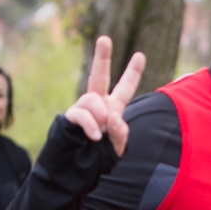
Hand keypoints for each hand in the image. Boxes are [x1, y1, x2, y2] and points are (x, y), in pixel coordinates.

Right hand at [65, 35, 145, 156]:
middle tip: (104, 39)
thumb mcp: (117, 148)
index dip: (132, 73)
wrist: (75, 171)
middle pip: (99, 76)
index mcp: (112, 109)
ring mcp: (82, 109)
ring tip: (99, 135)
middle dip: (102, 57)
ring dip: (100, 118)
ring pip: (94, 100)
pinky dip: (90, 126)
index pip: (124, 89)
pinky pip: (82, 114)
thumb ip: (120, 132)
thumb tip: (112, 115)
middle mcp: (97, 104)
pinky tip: (94, 137)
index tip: (140, 55)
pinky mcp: (70, 117)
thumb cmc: (97, 159)